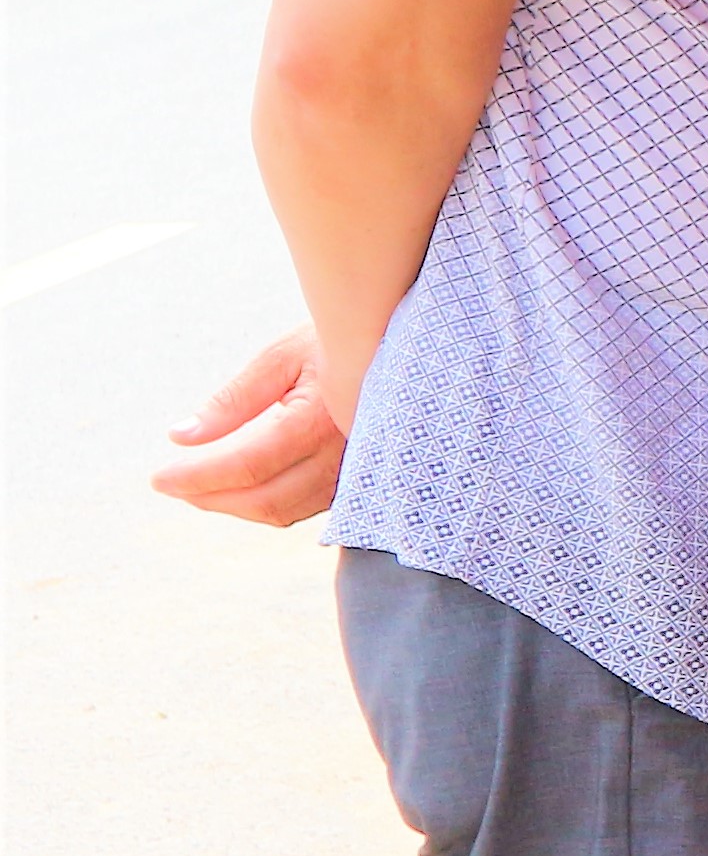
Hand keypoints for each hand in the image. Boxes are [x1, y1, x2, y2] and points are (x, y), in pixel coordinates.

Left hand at [154, 325, 350, 525]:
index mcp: (319, 422)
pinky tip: (243, 486)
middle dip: (210, 498)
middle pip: (265, 500)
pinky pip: (306, 507)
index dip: (197, 478)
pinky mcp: (360, 480)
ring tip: (199, 487)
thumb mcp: (281, 358)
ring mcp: (356, 473)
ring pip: (285, 511)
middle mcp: (343, 457)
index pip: (246, 467)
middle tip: (171, 484)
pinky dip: (267, 504)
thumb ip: (233, 401)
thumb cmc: (336, 344)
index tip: (159, 478)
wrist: (399, 346)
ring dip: (235, 505)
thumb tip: (181, 436)